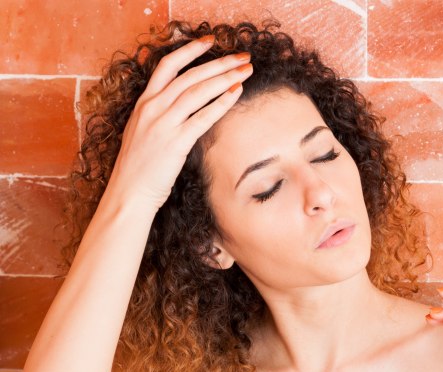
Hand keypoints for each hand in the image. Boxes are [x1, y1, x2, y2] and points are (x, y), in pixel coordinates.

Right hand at [105, 35, 253, 210]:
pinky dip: (221, 102)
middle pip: (189, 75)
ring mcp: (163, 124)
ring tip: (246, 71)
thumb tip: (179, 104)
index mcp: (143, 102)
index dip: (189, 50)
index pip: (167, 65)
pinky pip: (202, 117)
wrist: (129, 192)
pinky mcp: (175, 142)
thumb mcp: (142, 131)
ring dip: (225, 78)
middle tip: (242, 56)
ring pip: (197, 91)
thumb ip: (158, 114)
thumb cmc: (140, 166)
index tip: (210, 41)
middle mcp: (152, 108)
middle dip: (219, 63)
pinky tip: (236, 93)